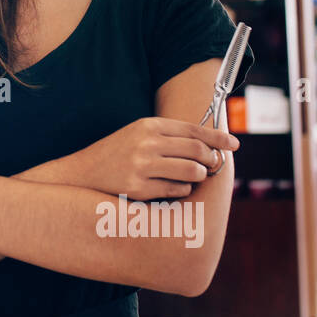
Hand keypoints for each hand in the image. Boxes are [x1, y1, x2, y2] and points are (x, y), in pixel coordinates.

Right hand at [82, 117, 238, 200]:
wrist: (83, 173)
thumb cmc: (117, 154)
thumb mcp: (139, 135)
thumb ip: (170, 136)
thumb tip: (210, 144)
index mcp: (148, 126)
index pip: (194, 130)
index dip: (218, 138)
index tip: (234, 144)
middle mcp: (146, 143)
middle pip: (198, 151)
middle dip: (212, 160)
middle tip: (212, 165)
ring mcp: (141, 166)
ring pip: (192, 172)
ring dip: (197, 176)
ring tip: (189, 177)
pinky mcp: (138, 188)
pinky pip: (177, 191)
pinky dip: (181, 190)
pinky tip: (170, 187)